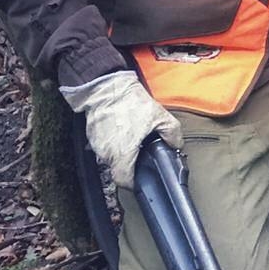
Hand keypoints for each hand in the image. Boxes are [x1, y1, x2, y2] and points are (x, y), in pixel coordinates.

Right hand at [60, 71, 183, 187]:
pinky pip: (104, 146)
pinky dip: (113, 142)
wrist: (106, 86)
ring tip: (132, 138)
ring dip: (122, 152)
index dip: (134, 183)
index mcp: (122, 153)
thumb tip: (176, 145)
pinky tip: (122, 130)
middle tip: (141, 153)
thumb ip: (172, 134)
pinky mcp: (92, 135)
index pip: (124, 181)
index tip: (141, 178)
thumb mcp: (160, 117)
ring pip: (111, 157)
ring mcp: (97, 144)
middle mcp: (106, 153)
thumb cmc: (130, 102)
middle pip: (118, 169)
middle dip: (131, 164)